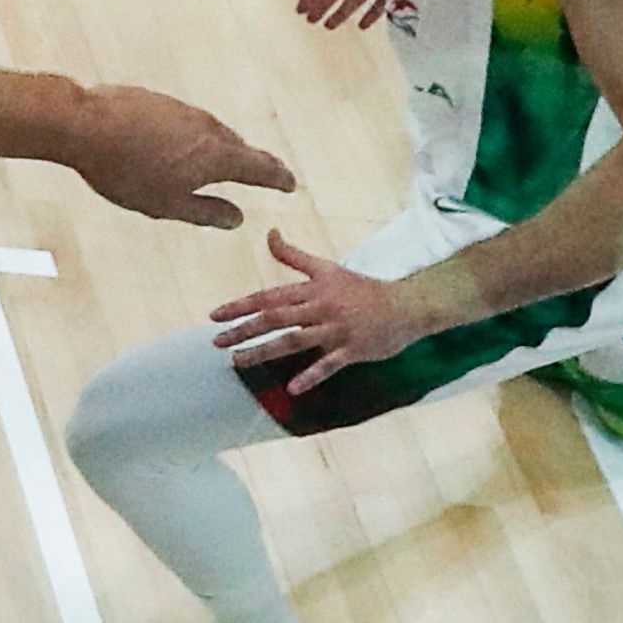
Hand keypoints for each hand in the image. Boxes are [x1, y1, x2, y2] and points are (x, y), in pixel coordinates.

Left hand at [69, 83, 295, 227]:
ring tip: (221, 161)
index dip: (277, 177)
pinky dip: (189, 136)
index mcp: (217, 155)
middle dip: (252, 161)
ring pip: (210, 132)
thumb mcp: (166, 205)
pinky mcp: (158, 101)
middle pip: (238, 146)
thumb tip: (236, 219)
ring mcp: (183, 110)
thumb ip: (205, 212)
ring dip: (219, 147)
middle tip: (265, 172)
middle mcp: (208, 127)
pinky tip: (173, 145)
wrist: (84, 125)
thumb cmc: (125, 170)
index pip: (260, 167)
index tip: (289, 183)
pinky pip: (183, 122)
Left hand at [212, 230, 440, 392]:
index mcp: (312, 289)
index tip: (214, 316)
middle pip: (275, 319)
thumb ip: (294, 255)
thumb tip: (269, 233)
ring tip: (238, 362)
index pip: (269, 297)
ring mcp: (337, 329)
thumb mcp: (327, 268)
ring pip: (294, 341)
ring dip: (264, 352)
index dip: (240, 306)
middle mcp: (321, 307)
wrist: (408, 305)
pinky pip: (329, 365)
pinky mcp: (353, 350)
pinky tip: (292, 388)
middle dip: (243, 331)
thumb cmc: (363, 288)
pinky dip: (311, 376)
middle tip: (216, 342)